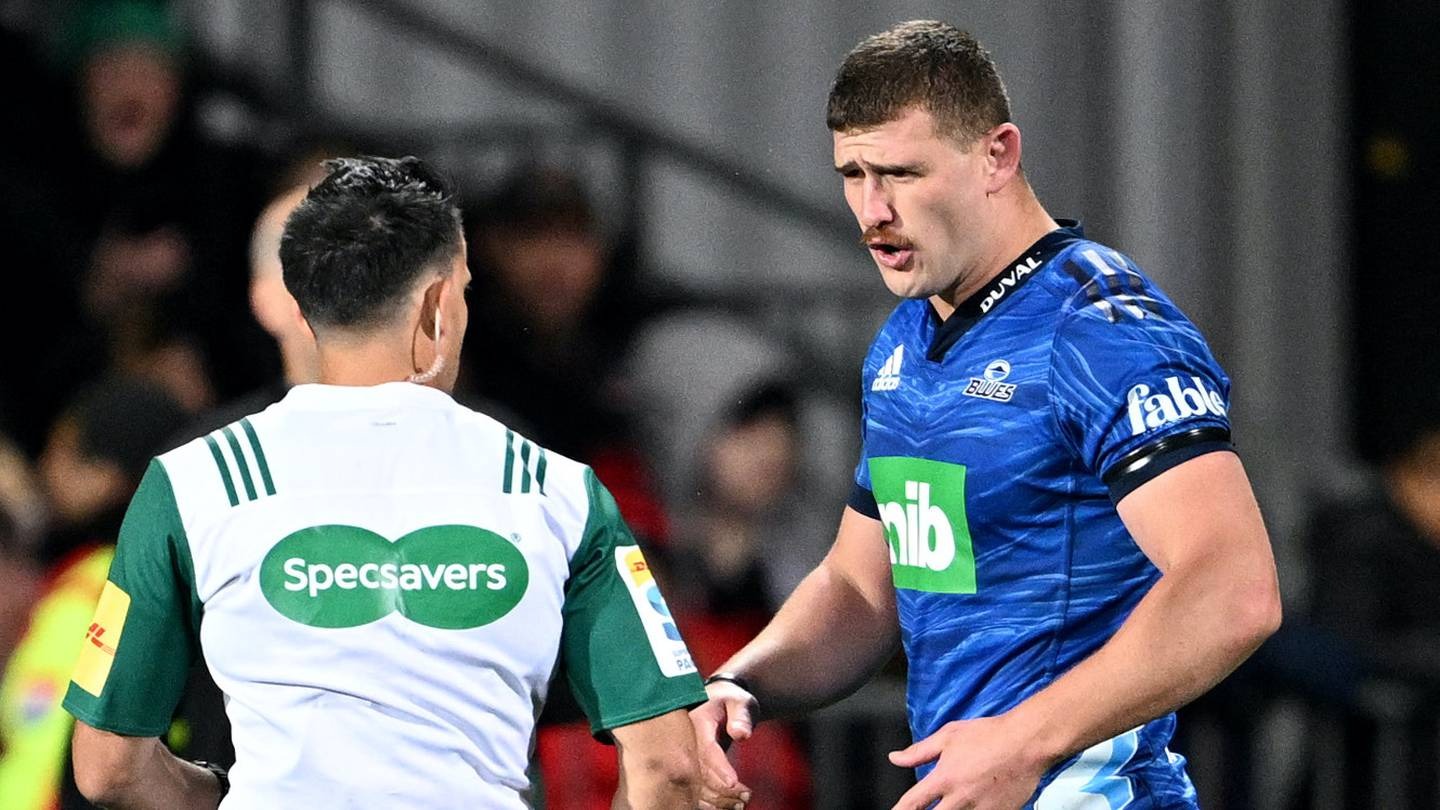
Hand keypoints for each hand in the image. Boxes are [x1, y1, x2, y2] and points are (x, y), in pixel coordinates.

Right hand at [689, 681, 754, 809]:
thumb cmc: (732, 701)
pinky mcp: (687, 767)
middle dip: (721, 788)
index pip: (706, 749)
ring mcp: (683, 756)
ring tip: (742, 802)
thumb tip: (741, 734)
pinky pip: (693, 789)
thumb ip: (742, 715)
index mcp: (695, 721)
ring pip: (694, 785)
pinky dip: (710, 802)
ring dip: (717, 798)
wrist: (717, 701)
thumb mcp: (741, 702)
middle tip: (746, 795)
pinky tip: (729, 806)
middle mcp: (685, 741)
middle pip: (698, 772)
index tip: (734, 783)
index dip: (719, 768)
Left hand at [887, 715, 1047, 809]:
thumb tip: (895, 758)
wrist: (1027, 742)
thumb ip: (919, 751)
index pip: (913, 803)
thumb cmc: (989, 734)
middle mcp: (960, 798)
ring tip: (951, 805)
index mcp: (944, 778)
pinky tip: (971, 806)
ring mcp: (981, 809)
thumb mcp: (949, 736)